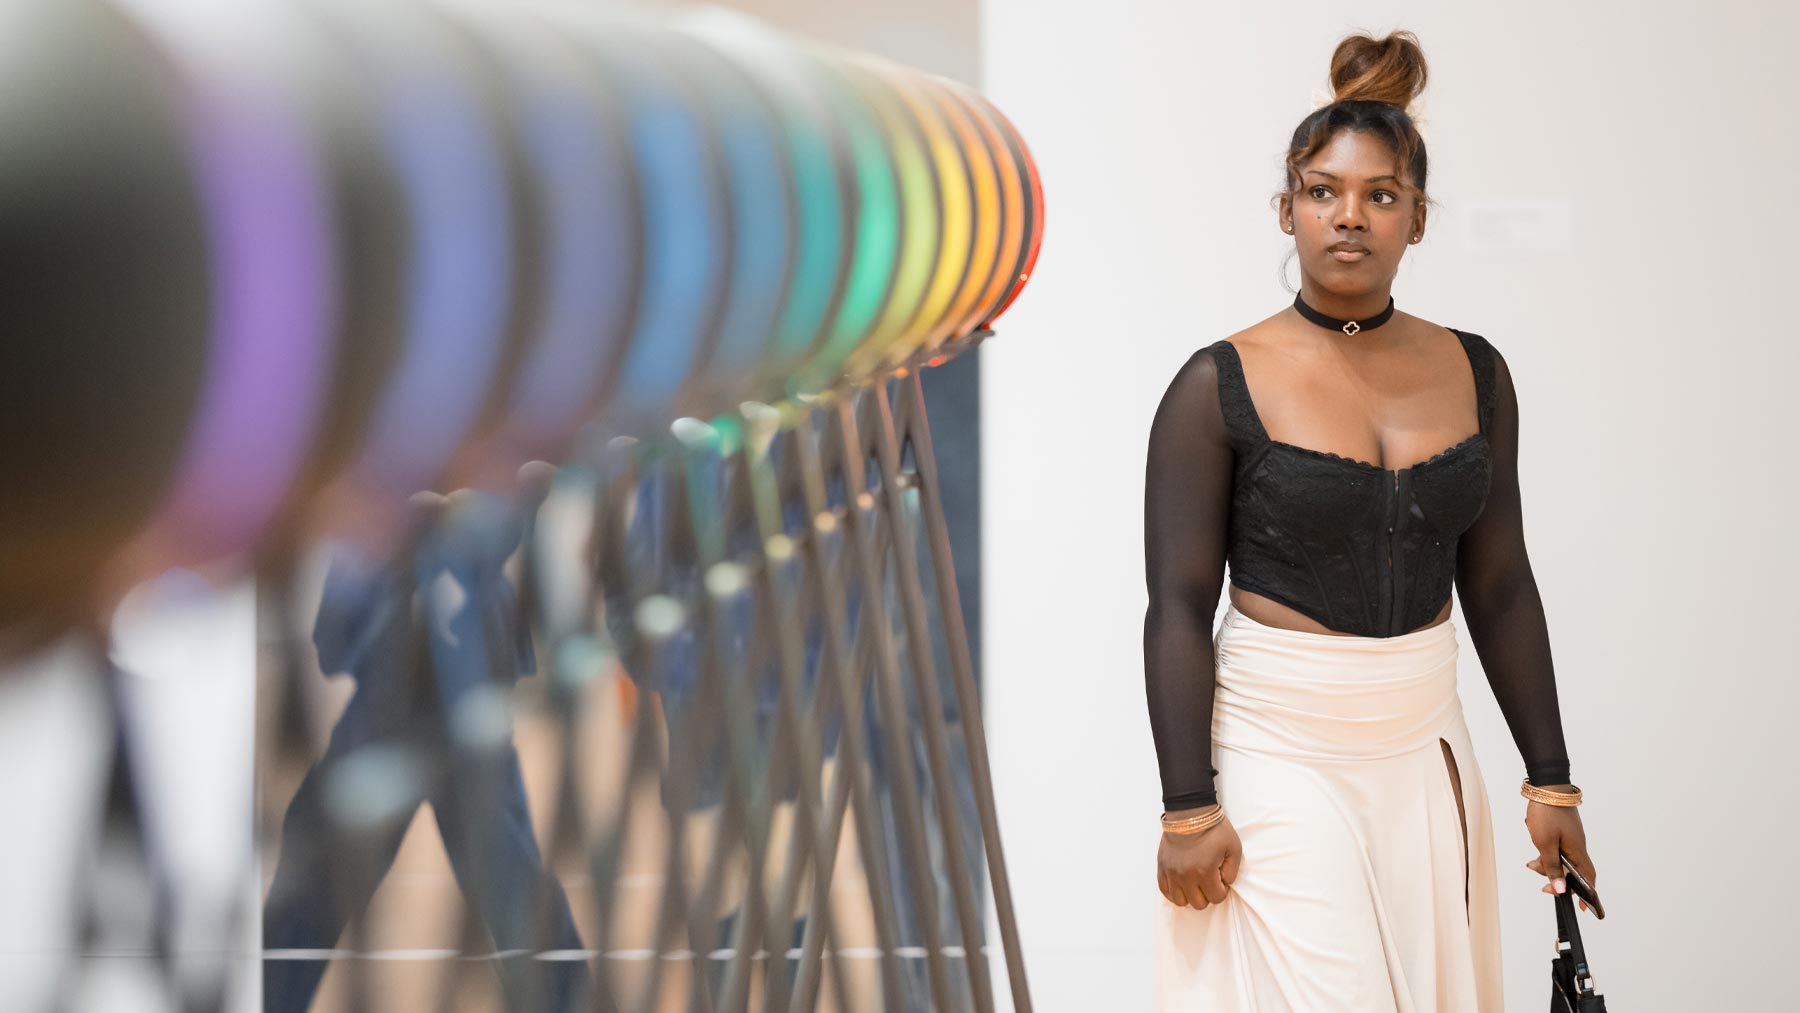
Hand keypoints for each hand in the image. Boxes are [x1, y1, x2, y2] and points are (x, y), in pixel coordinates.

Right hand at [1156, 805, 1241, 909]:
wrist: (1189, 812)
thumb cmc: (1213, 828)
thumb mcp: (1234, 848)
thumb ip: (1232, 871)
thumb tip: (1224, 883)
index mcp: (1205, 871)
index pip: (1216, 898)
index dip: (1222, 889)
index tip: (1220, 877)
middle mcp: (1186, 875)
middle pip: (1198, 903)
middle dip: (1207, 894)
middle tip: (1209, 879)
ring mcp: (1172, 872)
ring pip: (1180, 901)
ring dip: (1190, 895)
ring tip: (1195, 882)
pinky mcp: (1162, 867)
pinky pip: (1165, 890)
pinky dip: (1174, 891)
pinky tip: (1182, 884)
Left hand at [1523, 784, 1597, 913]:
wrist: (1547, 788)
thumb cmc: (1547, 814)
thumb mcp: (1544, 843)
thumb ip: (1552, 867)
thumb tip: (1560, 889)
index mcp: (1578, 852)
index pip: (1588, 878)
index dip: (1587, 894)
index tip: (1582, 907)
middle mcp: (1578, 847)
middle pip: (1574, 872)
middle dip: (1559, 880)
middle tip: (1543, 885)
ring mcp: (1571, 839)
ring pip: (1563, 860)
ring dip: (1549, 866)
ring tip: (1532, 864)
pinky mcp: (1563, 832)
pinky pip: (1558, 850)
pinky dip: (1548, 854)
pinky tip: (1536, 852)